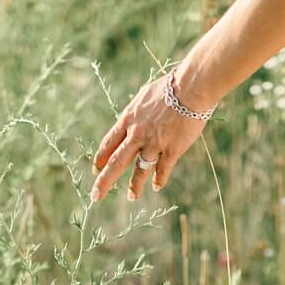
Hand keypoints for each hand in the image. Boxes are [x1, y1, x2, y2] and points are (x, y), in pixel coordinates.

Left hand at [91, 71, 211, 202]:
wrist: (189, 89)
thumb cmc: (169, 87)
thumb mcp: (144, 97)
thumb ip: (138, 112)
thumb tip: (135, 117)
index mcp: (128, 120)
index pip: (109, 143)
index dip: (101, 158)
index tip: (95, 168)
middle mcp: (137, 134)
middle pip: (116, 162)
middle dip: (105, 181)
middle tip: (96, 196)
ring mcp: (154, 144)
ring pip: (140, 170)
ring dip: (135, 186)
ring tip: (131, 197)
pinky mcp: (172, 150)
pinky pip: (163, 169)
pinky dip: (159, 180)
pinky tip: (156, 187)